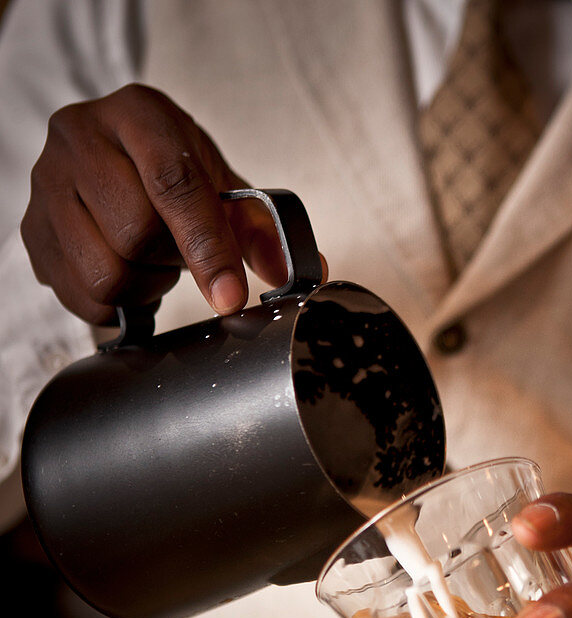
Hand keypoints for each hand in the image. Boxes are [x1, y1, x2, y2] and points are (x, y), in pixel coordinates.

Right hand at [21, 83, 296, 324]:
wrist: (111, 159)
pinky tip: (128, 277)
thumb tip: (297, 274)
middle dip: (171, 260)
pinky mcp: (32, 232)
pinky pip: (82, 296)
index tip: (231, 296)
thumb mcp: (219, 185)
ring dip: (143, 285)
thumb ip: (259, 228)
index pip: (173, 183)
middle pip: (136, 235)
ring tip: (151, 262)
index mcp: (138, 115)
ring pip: (105, 272)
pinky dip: (116, 305)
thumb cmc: (171, 171)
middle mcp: (80, 138)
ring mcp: (46, 185)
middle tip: (177, 251)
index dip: (207, 247)